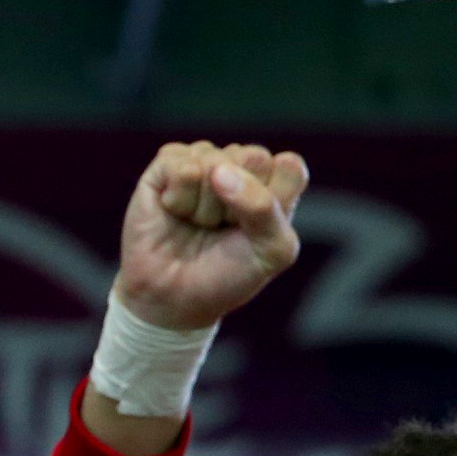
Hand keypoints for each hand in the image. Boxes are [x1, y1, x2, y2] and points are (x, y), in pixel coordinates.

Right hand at [113, 140, 307, 333]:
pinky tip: (174, 212)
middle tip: (223, 228)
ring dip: (205, 208)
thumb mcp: (270, 252)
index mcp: (274, 183)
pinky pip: (182, 166)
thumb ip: (264, 207)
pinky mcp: (167, 163)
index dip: (273, 203)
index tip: (256, 233)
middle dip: (237, 204)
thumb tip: (219, 171)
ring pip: (215, 163)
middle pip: (253, 157)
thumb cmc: (226, 275)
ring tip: (197, 224)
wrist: (173, 298)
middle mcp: (240, 165)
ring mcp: (203, 160)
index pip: (289, 167)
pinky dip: (179, 199)